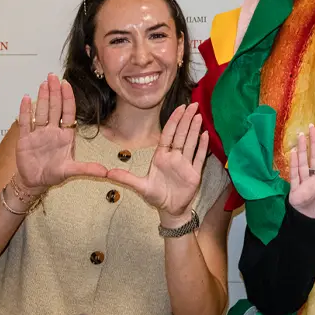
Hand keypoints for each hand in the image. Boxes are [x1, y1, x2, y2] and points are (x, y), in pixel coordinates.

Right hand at [16, 74, 106, 192]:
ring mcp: (38, 133)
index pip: (68, 113)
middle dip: (54, 92)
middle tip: (53, 76)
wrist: (34, 182)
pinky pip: (25, 122)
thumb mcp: (71, 171)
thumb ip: (87, 169)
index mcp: (65, 135)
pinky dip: (25, 111)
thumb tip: (106, 172)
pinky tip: (26, 99)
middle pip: (54, 107)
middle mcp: (52, 131)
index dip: (67, 98)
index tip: (66, 85)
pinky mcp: (24, 139)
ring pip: (41, 111)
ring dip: (42, 97)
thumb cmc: (53, 175)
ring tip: (43, 83)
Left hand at [106, 103, 209, 225]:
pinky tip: (206, 134)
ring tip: (199, 115)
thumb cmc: (156, 196)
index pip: (168, 134)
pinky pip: (199, 157)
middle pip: (181, 134)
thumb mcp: (140, 187)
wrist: (170, 209)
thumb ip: (126, 178)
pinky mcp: (195, 173)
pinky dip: (203, 146)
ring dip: (195, 129)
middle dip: (187, 119)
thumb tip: (108, 172)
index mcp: (161, 156)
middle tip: (193, 105)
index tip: (180, 108)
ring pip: (191, 142)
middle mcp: (174, 157)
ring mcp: (185, 164)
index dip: (174, 121)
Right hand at [288, 124, 314, 219]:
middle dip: (313, 142)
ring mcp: (305, 182)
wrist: (312, 225)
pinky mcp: (296, 189)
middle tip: (311, 127)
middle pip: (314, 156)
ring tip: (301, 135)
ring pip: (303, 162)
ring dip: (302, 149)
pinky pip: (295, 174)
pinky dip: (294, 163)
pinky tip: (294, 152)